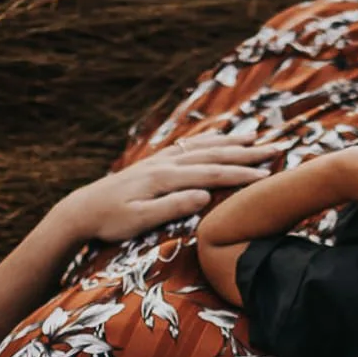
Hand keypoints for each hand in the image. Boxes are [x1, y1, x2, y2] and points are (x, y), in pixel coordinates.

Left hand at [59, 129, 285, 242]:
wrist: (81, 209)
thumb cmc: (110, 221)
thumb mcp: (139, 221)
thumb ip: (172, 207)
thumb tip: (204, 195)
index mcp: (165, 178)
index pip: (212, 173)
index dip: (242, 173)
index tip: (267, 174)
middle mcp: (165, 163)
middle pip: (213, 154)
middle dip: (246, 151)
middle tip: (275, 147)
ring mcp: (160, 160)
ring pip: (202, 146)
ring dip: (230, 140)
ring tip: (254, 135)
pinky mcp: (155, 163)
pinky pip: (188, 146)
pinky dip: (207, 139)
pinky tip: (218, 137)